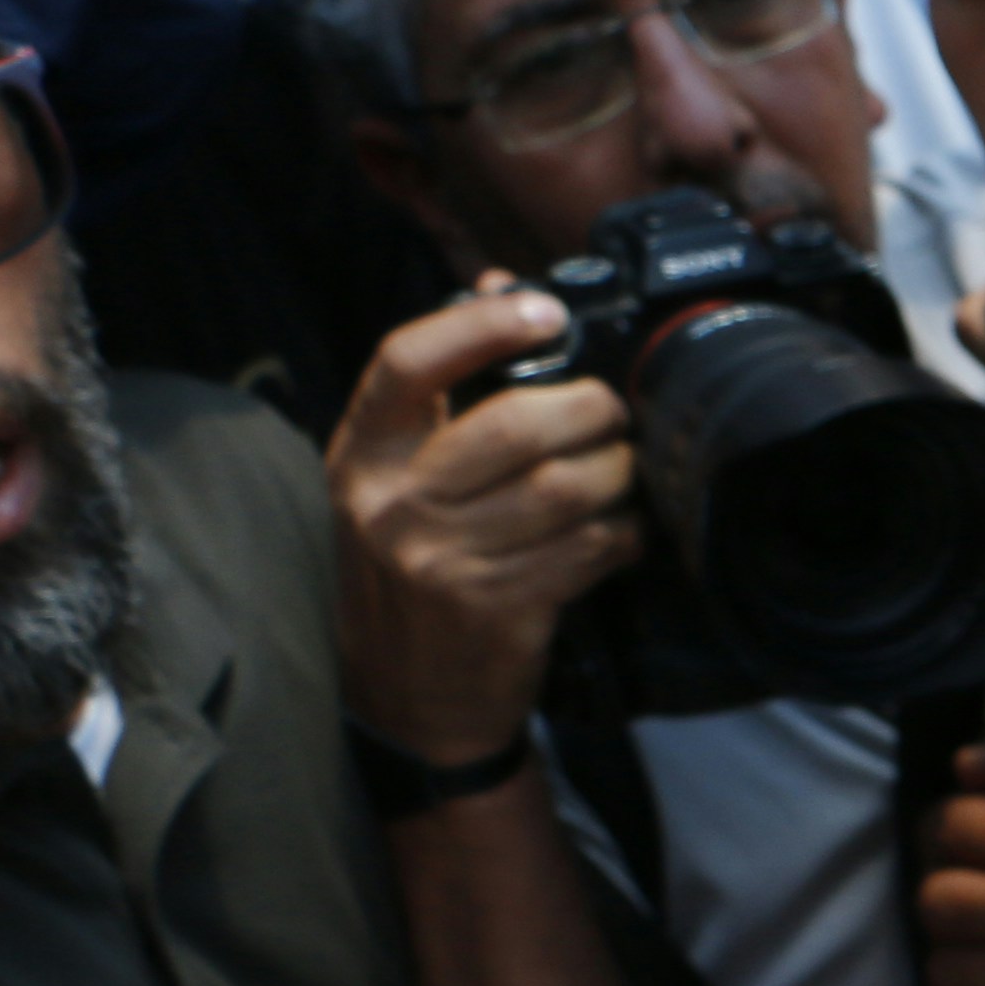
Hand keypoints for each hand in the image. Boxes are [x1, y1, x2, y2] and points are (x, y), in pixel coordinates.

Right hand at [329, 280, 639, 763]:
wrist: (401, 697)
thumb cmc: (405, 566)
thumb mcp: (393, 475)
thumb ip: (442, 387)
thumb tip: (501, 288)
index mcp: (361, 453)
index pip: (407, 361)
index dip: (482, 325)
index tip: (546, 313)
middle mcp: (394, 503)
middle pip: (515, 423)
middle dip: (589, 408)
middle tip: (614, 410)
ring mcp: (444, 561)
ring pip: (564, 487)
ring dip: (616, 472)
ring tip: (623, 469)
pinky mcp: (498, 610)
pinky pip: (586, 550)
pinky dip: (621, 533)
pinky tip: (622, 530)